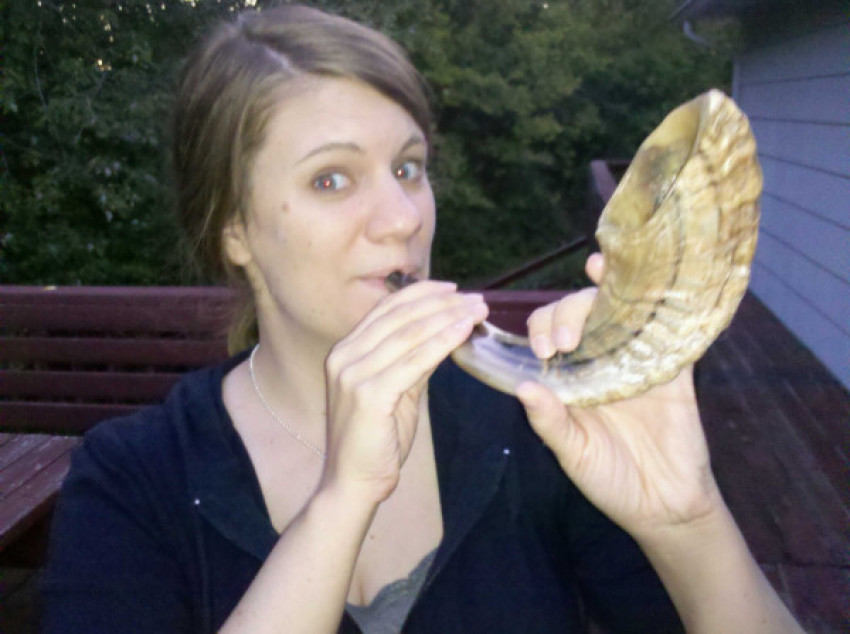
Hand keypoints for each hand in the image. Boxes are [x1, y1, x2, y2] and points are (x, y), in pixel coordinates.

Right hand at [322, 281, 487, 502]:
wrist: (352, 483)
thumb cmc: (375, 440)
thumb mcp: (396, 391)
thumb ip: (412, 361)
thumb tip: (443, 333)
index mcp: (346, 351)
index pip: (386, 309)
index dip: (421, 293)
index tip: (454, 288)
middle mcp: (344, 356)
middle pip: (399, 316)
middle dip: (442, 303)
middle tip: (477, 299)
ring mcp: (352, 374)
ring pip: (408, 334)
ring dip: (448, 318)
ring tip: (478, 311)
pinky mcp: (368, 394)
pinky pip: (413, 361)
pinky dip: (441, 342)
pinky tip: (463, 332)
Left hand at [517, 253, 722, 539]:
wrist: (665, 506)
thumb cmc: (610, 479)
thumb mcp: (574, 454)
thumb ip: (551, 422)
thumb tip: (523, 388)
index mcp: (571, 375)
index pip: (551, 332)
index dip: (543, 328)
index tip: (543, 350)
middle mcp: (601, 359)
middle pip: (582, 313)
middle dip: (568, 313)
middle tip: (565, 342)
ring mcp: (637, 360)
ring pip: (622, 311)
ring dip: (611, 287)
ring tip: (597, 270)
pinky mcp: (673, 369)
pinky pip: (670, 332)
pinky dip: (664, 307)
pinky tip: (655, 288)